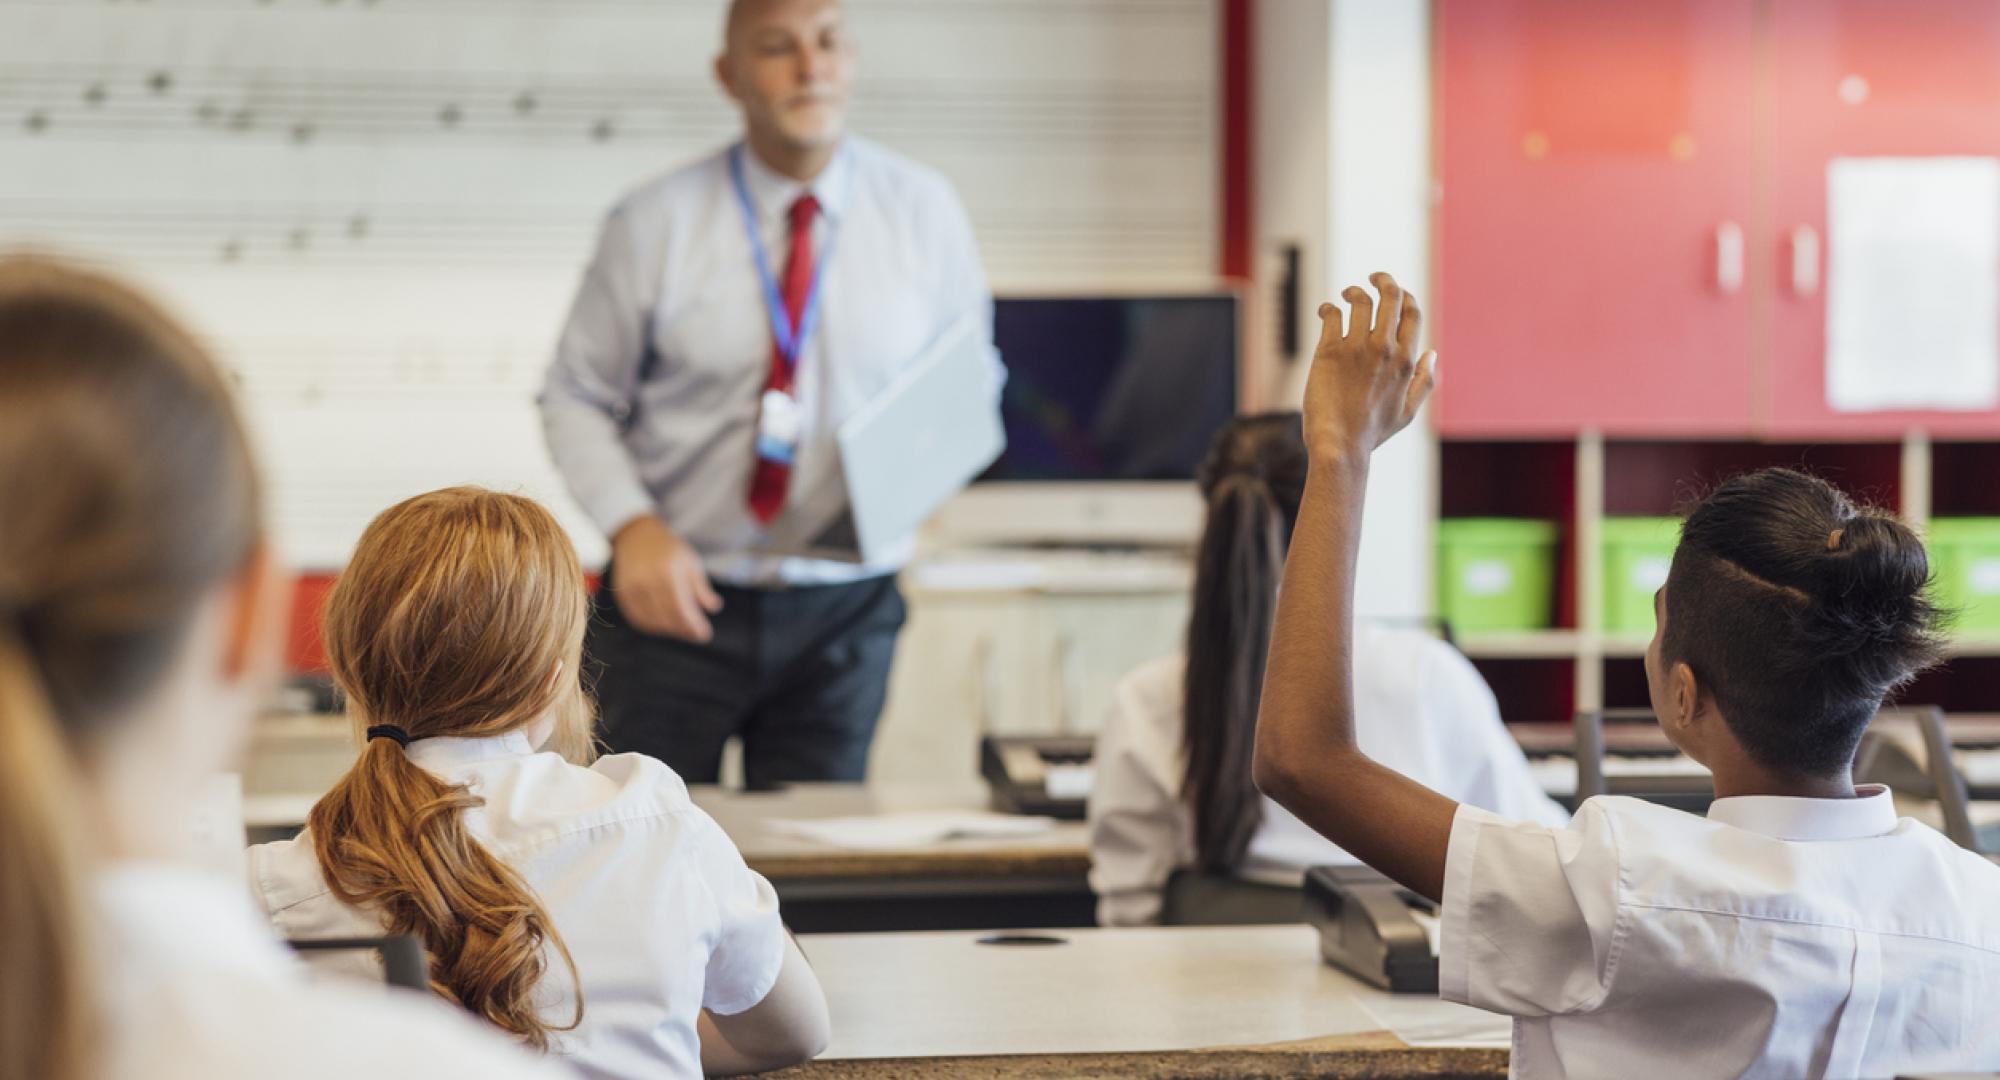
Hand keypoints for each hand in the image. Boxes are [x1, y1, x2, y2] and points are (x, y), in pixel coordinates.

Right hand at [610, 516, 723, 642]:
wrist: (637, 535)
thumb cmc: (669, 549)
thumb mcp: (690, 562)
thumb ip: (701, 587)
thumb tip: (713, 608)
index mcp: (668, 572)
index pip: (682, 608)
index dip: (693, 625)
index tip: (705, 635)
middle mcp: (648, 581)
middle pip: (667, 618)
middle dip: (684, 631)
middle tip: (696, 635)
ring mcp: (632, 588)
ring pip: (652, 621)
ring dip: (669, 631)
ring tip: (683, 631)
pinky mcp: (622, 593)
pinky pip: (637, 618)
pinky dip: (651, 627)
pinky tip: (663, 627)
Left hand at [1302, 272, 1437, 464]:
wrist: (1339, 445)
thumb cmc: (1372, 432)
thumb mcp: (1408, 411)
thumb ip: (1424, 381)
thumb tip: (1433, 354)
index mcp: (1406, 360)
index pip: (1412, 312)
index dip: (1405, 296)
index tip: (1395, 291)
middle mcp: (1384, 349)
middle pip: (1391, 297)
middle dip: (1384, 280)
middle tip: (1374, 277)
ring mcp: (1356, 348)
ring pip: (1360, 300)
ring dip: (1354, 292)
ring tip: (1346, 295)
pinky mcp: (1329, 352)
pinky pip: (1332, 315)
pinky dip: (1329, 308)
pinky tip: (1326, 311)